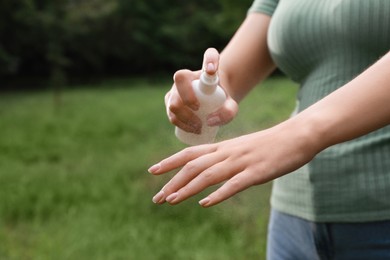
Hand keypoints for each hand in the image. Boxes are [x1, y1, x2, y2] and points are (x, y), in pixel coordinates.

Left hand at [149, 120, 316, 206]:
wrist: (297, 135)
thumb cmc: (270, 143)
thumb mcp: (243, 148)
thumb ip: (226, 157)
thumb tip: (212, 169)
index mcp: (224, 147)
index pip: (190, 152)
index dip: (170, 162)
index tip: (153, 171)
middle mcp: (228, 153)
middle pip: (194, 165)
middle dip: (173, 181)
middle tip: (157, 197)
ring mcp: (242, 162)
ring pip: (208, 175)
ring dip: (187, 188)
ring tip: (171, 200)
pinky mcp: (257, 172)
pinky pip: (234, 184)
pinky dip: (218, 194)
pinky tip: (205, 203)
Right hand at [165, 48, 237, 133]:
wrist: (211, 103)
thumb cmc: (220, 100)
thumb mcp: (230, 105)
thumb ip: (228, 111)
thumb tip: (209, 121)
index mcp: (204, 70)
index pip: (209, 55)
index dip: (210, 59)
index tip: (212, 70)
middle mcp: (186, 76)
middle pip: (180, 78)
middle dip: (188, 98)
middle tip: (201, 111)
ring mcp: (175, 89)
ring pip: (173, 101)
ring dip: (185, 117)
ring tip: (199, 127)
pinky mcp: (170, 103)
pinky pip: (170, 113)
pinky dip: (181, 123)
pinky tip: (191, 129)